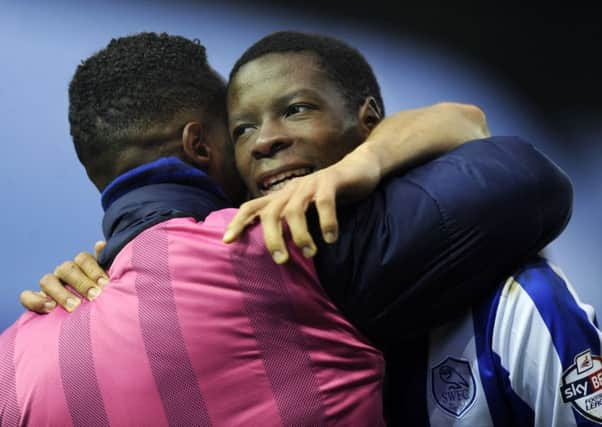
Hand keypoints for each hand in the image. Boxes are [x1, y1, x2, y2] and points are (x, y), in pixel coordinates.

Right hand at [20, 241, 108, 312]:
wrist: (91, 319)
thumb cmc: (103, 296)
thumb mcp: (107, 281)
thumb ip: (107, 263)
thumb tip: (100, 244)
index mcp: (82, 266)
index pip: (83, 258)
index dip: (93, 269)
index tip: (105, 284)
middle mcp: (64, 273)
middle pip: (66, 268)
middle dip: (81, 282)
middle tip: (94, 296)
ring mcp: (50, 286)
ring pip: (47, 280)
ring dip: (61, 292)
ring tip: (74, 306)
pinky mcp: (37, 300)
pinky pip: (26, 296)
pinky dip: (35, 301)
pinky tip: (50, 308)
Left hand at [223, 149, 380, 263]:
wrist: (359, 168)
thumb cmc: (331, 194)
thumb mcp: (307, 208)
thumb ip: (294, 224)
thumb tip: (281, 252)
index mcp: (283, 197)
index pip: (252, 207)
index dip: (238, 222)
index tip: (227, 242)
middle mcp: (292, 189)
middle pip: (270, 213)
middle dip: (272, 238)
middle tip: (281, 261)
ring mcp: (311, 184)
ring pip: (294, 210)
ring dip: (299, 235)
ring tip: (310, 253)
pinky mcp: (331, 182)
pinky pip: (324, 203)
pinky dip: (327, 222)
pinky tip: (331, 239)